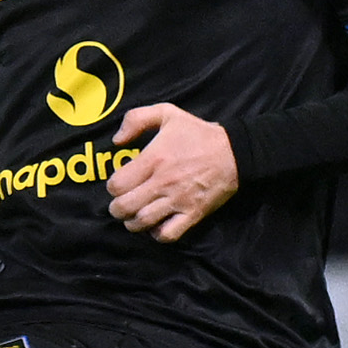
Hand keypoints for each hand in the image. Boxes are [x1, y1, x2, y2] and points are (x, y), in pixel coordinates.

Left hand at [105, 102, 236, 241]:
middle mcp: (163, 182)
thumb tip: (117, 141)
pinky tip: (157, 225)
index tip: (120, 184)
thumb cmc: (198, 133)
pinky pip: (168, 234)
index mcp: (154, 159)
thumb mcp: (167, 113)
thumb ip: (136, 120)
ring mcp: (178, 201)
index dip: (113, 187)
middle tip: (122, 204)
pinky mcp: (193, 214)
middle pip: (124, 208)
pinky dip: (157, 234)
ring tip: (136, 215)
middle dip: (117, 209)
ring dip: (133, 222)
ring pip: (142, 223)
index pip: (117, 185)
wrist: (234, 152)